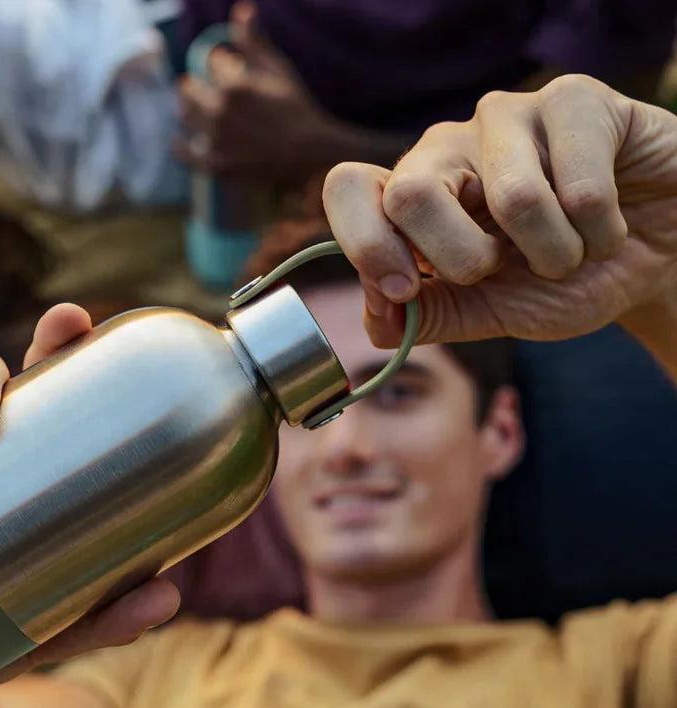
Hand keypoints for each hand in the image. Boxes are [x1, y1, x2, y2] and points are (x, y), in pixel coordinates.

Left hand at [176, 1, 349, 185]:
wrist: (309, 154)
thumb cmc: (296, 109)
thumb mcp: (278, 70)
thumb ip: (254, 43)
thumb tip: (241, 10)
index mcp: (235, 84)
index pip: (211, 64)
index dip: (214, 64)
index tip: (217, 66)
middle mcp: (221, 112)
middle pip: (190, 91)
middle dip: (189, 86)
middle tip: (187, 86)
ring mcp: (217, 140)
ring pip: (186, 118)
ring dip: (184, 110)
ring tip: (186, 109)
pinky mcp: (216, 166)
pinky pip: (185, 155)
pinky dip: (178, 146)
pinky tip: (177, 141)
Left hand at [322, 75, 676, 346]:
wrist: (652, 262)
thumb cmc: (563, 281)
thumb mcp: (489, 313)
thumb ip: (430, 317)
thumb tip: (377, 320)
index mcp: (414, 195)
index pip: (349, 188)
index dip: (366, 244)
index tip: (405, 290)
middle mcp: (449, 147)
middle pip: (409, 194)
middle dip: (463, 262)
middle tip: (501, 271)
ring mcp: (508, 117)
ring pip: (511, 199)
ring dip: (554, 256)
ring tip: (571, 252)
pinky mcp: (574, 100)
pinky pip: (581, 189)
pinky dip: (601, 233)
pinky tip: (608, 223)